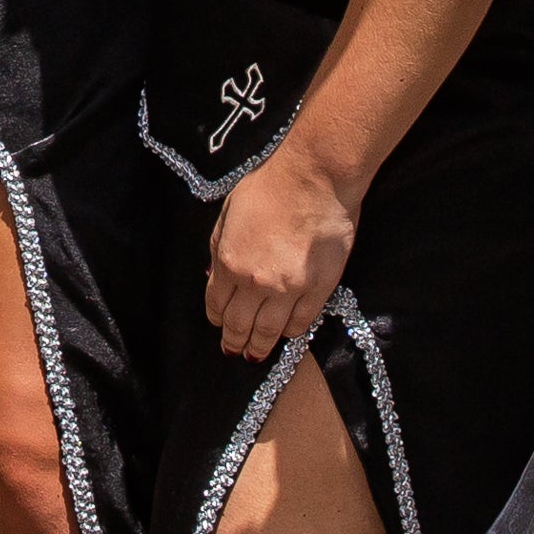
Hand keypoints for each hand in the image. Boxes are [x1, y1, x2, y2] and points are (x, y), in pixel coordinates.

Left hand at [204, 140, 358, 360]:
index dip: (217, 318)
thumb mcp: (228, 213)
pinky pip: (301, 321)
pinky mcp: (318, 288)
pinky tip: (286, 334)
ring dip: (260, 346)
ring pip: (269, 331)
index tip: (219, 325)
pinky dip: (291, 333)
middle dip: (234, 341)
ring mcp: (288, 288)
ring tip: (255, 355)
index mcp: (228, 261)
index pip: (217, 303)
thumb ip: (219, 247)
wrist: (315, 178)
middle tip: (233, 351)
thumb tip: (215, 276)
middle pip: (240, 324)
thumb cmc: (269, 186)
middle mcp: (255, 281)